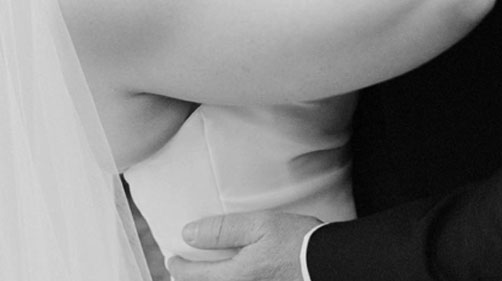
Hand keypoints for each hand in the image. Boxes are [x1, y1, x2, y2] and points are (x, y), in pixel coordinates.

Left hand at [168, 211, 321, 280]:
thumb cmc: (296, 242)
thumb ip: (223, 231)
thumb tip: (189, 233)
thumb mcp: (259, 225)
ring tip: (203, 276)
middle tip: (181, 272)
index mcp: (237, 276)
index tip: (172, 259)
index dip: (180, 268)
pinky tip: (231, 277)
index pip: (196, 276)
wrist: (329, 265)